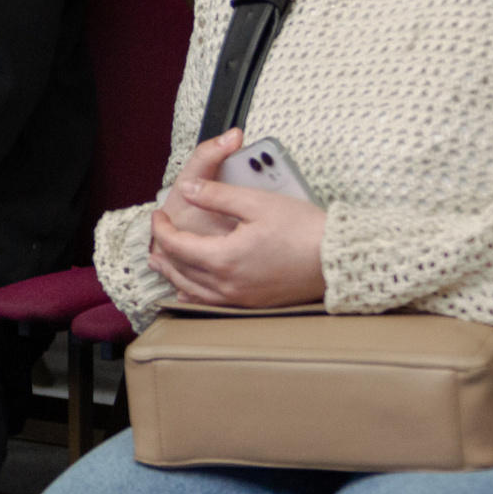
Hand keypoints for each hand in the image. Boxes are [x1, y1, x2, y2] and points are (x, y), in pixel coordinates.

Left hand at [148, 143, 328, 308]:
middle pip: (181, 270)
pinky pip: (212, 302)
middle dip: (162, 252)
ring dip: (174, 274)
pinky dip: (195, 293)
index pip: (177, 246)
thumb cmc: (303, 229)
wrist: (338, 260)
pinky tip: (192, 289)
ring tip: (162, 263)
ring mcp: (241, 298)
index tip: (157, 215)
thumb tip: (187, 189)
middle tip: (154, 237)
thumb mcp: (256, 202)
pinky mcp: (254, 304)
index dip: (161, 229)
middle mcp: (228, 285)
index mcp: (224, 258)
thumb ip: (217, 195)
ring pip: (194, 291)